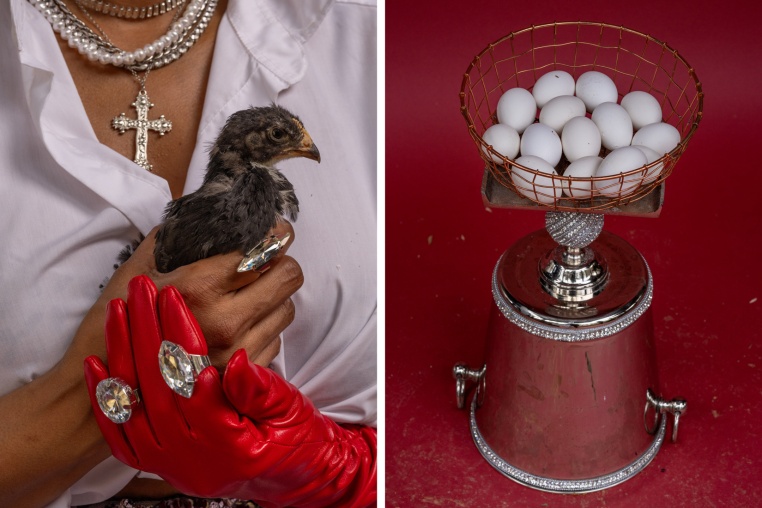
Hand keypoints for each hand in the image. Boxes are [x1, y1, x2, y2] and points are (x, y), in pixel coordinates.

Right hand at [70, 222, 300, 370]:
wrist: (104, 394)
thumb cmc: (118, 326)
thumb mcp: (138, 271)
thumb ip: (174, 240)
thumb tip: (202, 216)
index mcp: (198, 287)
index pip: (263, 250)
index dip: (275, 235)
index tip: (276, 231)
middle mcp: (225, 320)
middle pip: (288, 277)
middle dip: (280, 263)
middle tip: (266, 261)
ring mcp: (237, 353)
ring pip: (287, 309)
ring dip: (274, 298)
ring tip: (249, 296)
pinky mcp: (242, 378)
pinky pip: (275, 340)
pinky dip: (264, 328)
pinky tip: (240, 326)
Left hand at [84, 276, 375, 506]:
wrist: (291, 478)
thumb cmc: (296, 442)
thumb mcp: (291, 413)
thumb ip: (263, 389)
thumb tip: (239, 359)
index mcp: (228, 444)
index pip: (194, 380)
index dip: (180, 333)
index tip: (172, 297)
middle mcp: (193, 457)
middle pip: (157, 386)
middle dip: (146, 329)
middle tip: (142, 288)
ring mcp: (171, 462)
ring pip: (135, 404)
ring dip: (123, 352)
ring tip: (119, 309)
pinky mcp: (159, 463)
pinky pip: (120, 431)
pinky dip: (107, 396)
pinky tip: (98, 363)